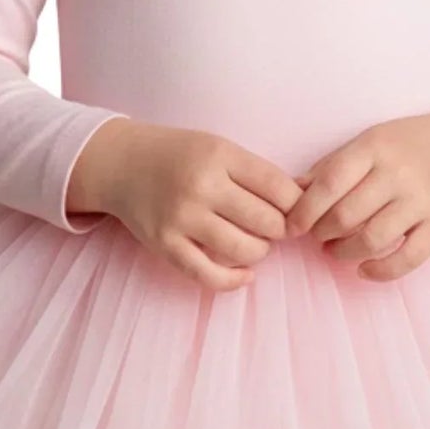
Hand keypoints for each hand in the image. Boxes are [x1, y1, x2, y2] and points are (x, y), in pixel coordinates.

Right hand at [70, 120, 305, 293]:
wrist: (122, 163)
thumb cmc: (179, 155)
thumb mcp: (219, 147)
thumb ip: (257, 172)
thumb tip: (308, 196)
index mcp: (220, 155)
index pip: (280, 188)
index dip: (297, 205)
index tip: (294, 210)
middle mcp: (201, 186)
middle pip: (267, 221)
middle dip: (280, 229)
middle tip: (273, 227)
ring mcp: (181, 218)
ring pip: (244, 250)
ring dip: (259, 252)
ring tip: (255, 243)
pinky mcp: (165, 245)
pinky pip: (209, 275)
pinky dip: (234, 281)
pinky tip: (245, 274)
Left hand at [285, 109, 429, 280]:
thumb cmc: (404, 146)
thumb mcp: (367, 142)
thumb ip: (330, 167)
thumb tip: (289, 192)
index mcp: (374, 147)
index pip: (330, 183)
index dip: (304, 210)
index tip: (291, 226)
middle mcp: (399, 173)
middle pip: (347, 214)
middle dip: (321, 232)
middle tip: (316, 236)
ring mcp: (422, 199)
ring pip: (373, 239)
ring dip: (344, 252)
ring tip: (334, 250)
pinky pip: (408, 258)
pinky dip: (381, 271)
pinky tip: (364, 269)